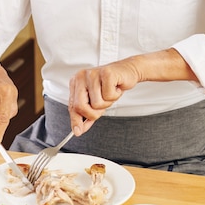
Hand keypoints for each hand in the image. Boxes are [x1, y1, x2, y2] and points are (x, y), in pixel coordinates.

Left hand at [68, 49, 197, 135]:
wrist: (133, 72)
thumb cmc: (114, 86)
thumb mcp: (99, 103)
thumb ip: (87, 116)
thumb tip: (78, 131)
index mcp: (77, 82)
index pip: (72, 107)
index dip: (77, 121)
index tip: (79, 131)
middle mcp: (82, 76)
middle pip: (81, 108)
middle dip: (95, 113)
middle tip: (104, 107)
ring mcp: (93, 74)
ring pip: (96, 105)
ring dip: (108, 103)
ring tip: (113, 92)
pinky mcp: (106, 74)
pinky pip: (107, 98)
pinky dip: (115, 96)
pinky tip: (119, 86)